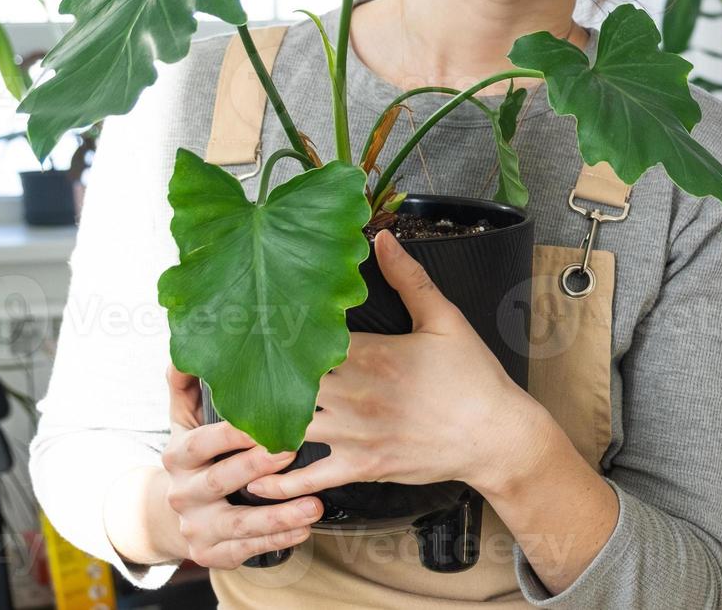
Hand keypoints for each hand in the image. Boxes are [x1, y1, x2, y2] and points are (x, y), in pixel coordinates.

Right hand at [158, 366, 324, 568]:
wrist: (167, 512)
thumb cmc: (194, 454)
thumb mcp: (183, 418)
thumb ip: (185, 382)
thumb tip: (186, 348)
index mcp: (177, 456)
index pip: (202, 442)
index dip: (232, 434)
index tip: (265, 422)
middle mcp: (182, 493)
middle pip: (220, 481)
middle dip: (256, 468)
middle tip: (293, 451)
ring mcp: (196, 527)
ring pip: (238, 524)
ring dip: (278, 515)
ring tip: (314, 504)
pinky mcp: (210, 554)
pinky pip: (246, 550)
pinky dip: (277, 541)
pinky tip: (305, 530)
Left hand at [245, 230, 540, 499]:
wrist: (496, 436)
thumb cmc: (474, 378)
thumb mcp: (445, 320)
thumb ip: (409, 279)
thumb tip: (384, 239)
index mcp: (370, 353)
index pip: (305, 336)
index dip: (274, 328)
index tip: (247, 320)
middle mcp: (353, 394)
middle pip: (284, 381)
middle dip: (256, 373)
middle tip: (226, 365)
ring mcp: (354, 434)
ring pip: (286, 428)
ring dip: (256, 424)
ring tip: (226, 417)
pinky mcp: (361, 467)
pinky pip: (308, 478)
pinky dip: (278, 481)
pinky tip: (252, 477)